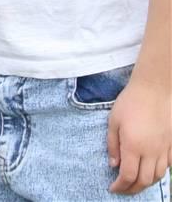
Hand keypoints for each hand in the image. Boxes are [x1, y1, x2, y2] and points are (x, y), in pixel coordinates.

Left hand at [108, 76, 171, 193]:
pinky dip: (159, 173)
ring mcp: (164, 149)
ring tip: (137, 182)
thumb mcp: (113, 120)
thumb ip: (112, 144)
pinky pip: (168, 166)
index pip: (128, 175)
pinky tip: (152, 170)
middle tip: (123, 189)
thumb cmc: (131, 101)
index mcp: (133, 146)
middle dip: (132, 189)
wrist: (154, 88)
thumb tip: (113, 165)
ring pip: (158, 176)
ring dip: (146, 183)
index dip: (120, 186)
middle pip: (144, 181)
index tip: (113, 188)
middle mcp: (151, 152)